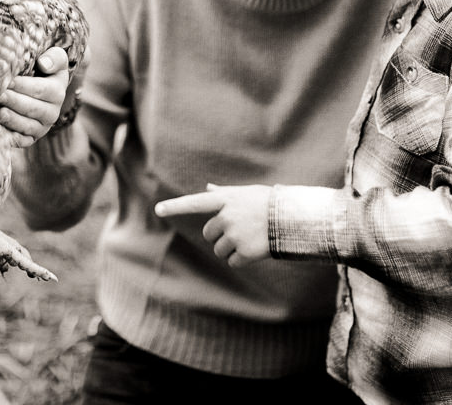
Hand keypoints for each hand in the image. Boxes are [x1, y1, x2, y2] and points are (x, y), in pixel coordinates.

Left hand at [0, 47, 69, 146]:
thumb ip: (54, 58)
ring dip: (12, 120)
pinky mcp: (31, 138)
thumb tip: (43, 64)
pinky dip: (11, 136)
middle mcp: (52, 112)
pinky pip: (22, 141)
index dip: (23, 85)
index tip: (7, 80)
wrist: (41, 87)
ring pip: (27, 126)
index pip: (40, 89)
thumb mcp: (54, 58)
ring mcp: (42, 127)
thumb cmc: (43, 69)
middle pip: (32, 108)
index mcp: (57, 92)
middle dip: (13, 101)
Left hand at [155, 184, 273, 266]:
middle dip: (220, 235)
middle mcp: (227, 216)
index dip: (175, 206)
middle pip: (210, 234)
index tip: (158, 209)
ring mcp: (236, 235)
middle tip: (241, 230)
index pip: (195, 202)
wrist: (293, 219)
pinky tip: (255, 250)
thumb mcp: (246, 193)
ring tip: (250, 238)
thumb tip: (207, 188)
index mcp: (226, 200)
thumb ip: (223, 193)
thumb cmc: (268, 203)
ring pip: (219, 250)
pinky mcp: (245, 252)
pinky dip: (241, 260)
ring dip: (231, 249)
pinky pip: (233, 262)